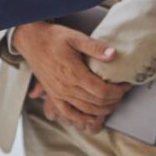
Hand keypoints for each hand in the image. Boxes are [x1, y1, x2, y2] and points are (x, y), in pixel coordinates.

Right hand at [12, 21, 129, 126]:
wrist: (31, 41)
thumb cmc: (52, 38)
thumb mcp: (75, 37)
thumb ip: (95, 47)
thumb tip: (113, 55)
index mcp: (73, 73)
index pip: (101, 91)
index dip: (117, 91)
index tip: (125, 85)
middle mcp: (66, 87)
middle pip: (96, 103)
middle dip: (113, 100)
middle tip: (122, 92)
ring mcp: (59, 94)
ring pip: (86, 110)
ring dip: (102, 110)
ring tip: (112, 102)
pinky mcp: (53, 95)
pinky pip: (68, 113)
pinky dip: (81, 118)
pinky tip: (91, 118)